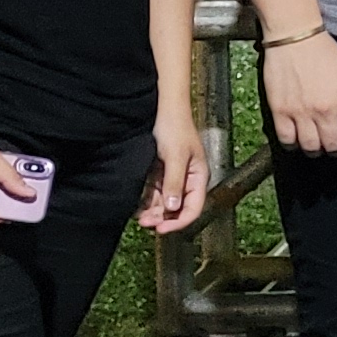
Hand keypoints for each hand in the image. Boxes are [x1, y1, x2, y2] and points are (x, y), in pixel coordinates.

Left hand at [139, 108, 209, 234]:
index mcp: (198, 176)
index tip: (162, 229)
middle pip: (178, 208)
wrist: (163, 108)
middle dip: (163, 218)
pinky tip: (138, 207)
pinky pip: (155, 193)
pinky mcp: (161, 172)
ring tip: (140, 218)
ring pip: (165, 202)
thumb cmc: (175, 127)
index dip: (179, 222)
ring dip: (154, 212)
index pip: (193, 207)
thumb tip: (174, 206)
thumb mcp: (175, 156)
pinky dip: (148, 201)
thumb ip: (174, 182)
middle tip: (146, 224)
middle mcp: (187, 179)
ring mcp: (173, 176)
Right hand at [261, 32, 336, 155]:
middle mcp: (325, 110)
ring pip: (311, 147)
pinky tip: (298, 139)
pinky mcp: (280, 111)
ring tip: (318, 144)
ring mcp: (301, 112)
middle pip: (334, 146)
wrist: (294, 37)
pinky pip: (286, 140)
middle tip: (336, 144)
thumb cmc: (326, 53)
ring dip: (317, 150)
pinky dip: (293, 145)